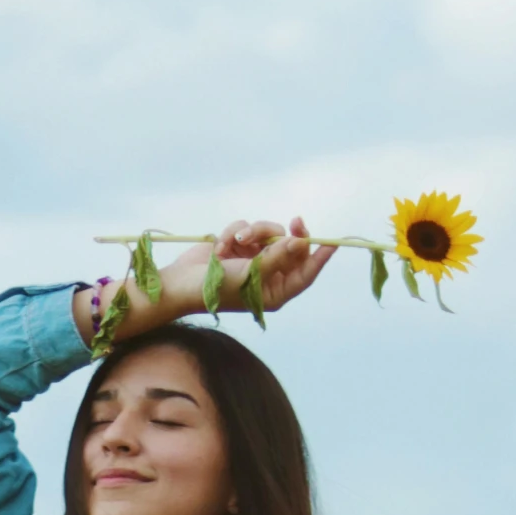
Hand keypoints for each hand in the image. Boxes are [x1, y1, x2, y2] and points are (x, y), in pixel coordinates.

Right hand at [160, 216, 334, 318]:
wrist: (181, 283)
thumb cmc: (217, 288)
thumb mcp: (251, 274)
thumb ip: (277, 257)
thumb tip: (301, 242)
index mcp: (275, 293)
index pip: (305, 274)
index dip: (319, 257)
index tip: (334, 242)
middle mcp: (268, 277)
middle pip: (291, 248)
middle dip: (285, 235)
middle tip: (295, 221)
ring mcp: (253, 260)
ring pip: (269, 233)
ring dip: (254, 232)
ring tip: (235, 241)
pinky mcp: (239, 247)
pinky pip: (249, 228)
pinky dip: (235, 232)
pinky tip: (221, 245)